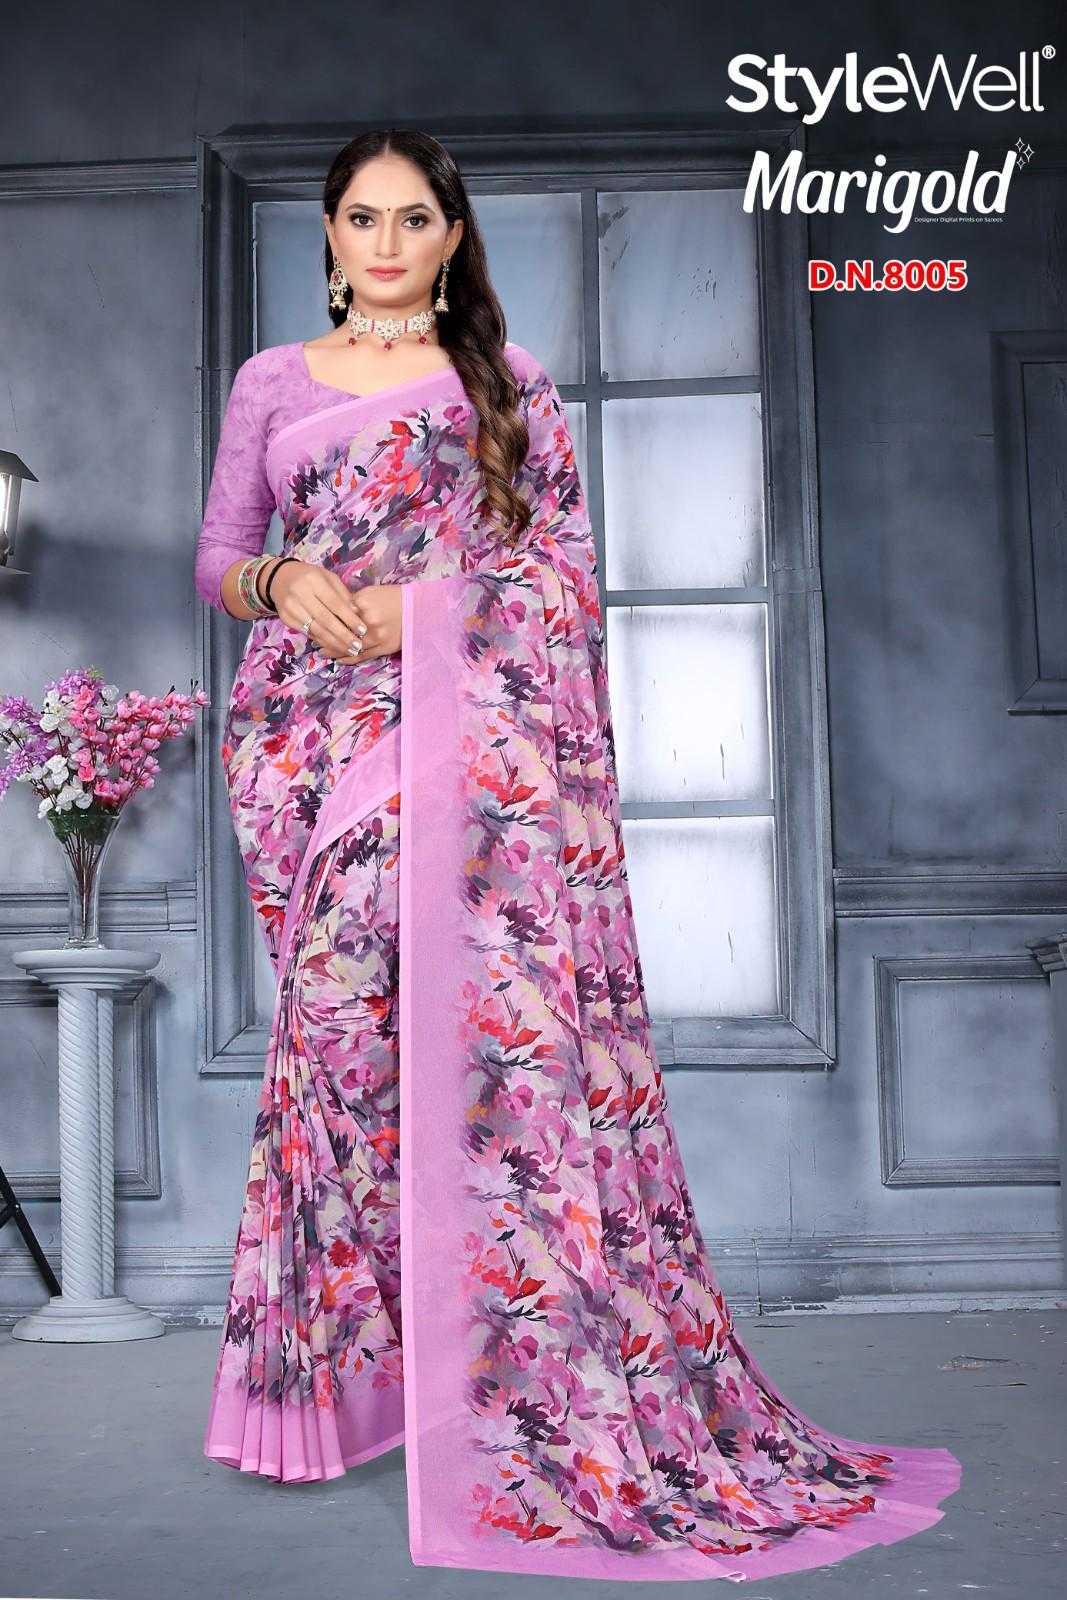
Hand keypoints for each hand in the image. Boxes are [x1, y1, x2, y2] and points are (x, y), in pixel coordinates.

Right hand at [270, 561, 401, 662]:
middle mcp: (300, 594)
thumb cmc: (311, 577)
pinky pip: (308, 633)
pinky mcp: (286, 618)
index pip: (335, 603)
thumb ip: (343, 594)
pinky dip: (322, 641)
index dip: (349, 618)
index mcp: (314, 580)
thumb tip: (357, 613)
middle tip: (358, 647)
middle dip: (343, 635)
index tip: (363, 630)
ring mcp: (291, 607)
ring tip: (349, 651)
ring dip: (334, 643)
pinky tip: (334, 647)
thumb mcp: (328, 578)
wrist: (280, 578)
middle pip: (325, 619)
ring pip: (316, 629)